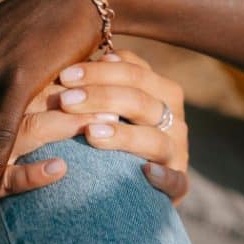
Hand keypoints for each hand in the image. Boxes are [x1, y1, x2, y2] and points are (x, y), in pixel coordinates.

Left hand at [57, 50, 189, 203]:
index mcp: (160, 89)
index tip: (65, 76)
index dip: (98, 71)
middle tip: (65, 102)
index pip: (133, 71)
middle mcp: (173, 117)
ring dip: (123, 136)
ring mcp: (177, 151)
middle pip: (139, 101)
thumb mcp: (108, 98)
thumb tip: (91, 59)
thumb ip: (101, 80)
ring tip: (91, 133)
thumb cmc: (110, 125)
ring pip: (155, 139)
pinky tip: (146, 172)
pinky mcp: (179, 184)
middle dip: (100, 97)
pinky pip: (177, 181)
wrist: (125, 180)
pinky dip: (165, 177)